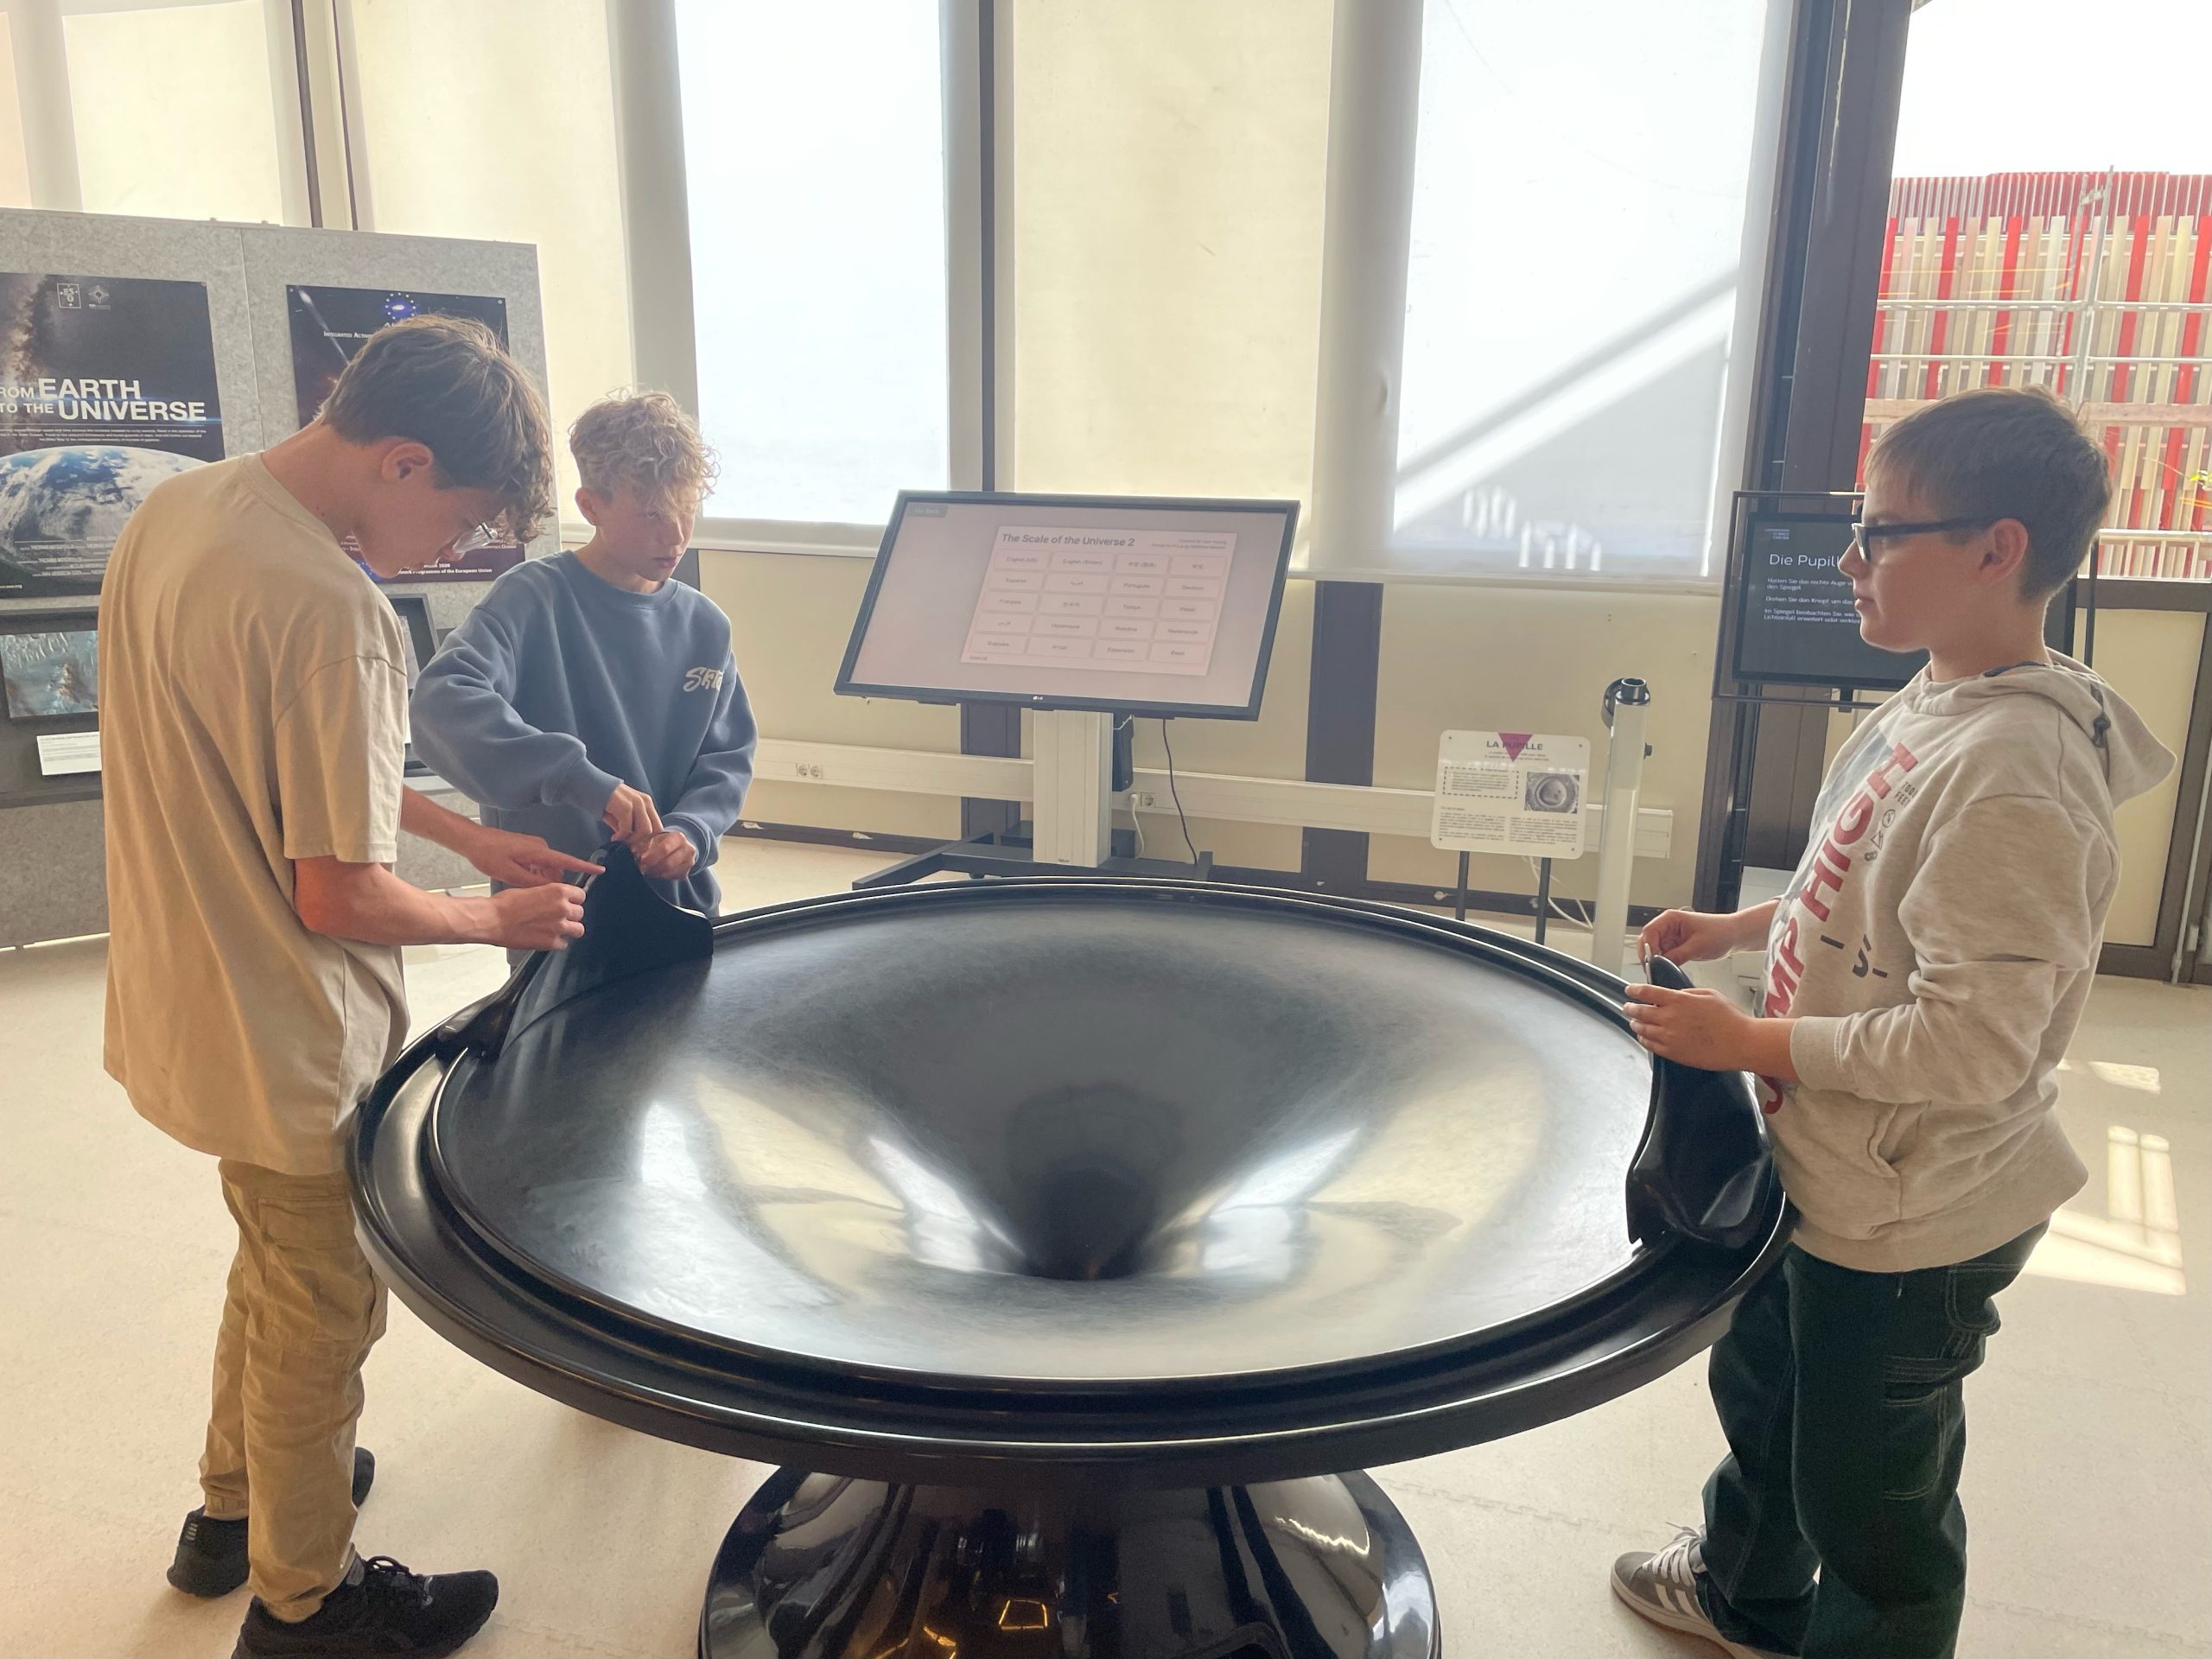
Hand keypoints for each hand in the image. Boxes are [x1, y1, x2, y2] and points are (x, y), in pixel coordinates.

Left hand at [463, 824, 599, 887]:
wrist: (473, 839)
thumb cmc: (489, 855)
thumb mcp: (510, 874)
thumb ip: (534, 882)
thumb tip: (552, 888)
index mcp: (538, 852)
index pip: (568, 861)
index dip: (585, 866)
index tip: (601, 870)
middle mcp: (540, 847)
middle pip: (555, 869)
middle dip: (550, 882)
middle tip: (535, 894)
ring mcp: (534, 846)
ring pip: (545, 867)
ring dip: (539, 878)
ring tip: (520, 884)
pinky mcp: (527, 847)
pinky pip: (538, 863)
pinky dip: (533, 872)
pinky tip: (518, 877)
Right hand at [481, 883, 586, 951]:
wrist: (492, 920)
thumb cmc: (505, 904)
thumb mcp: (531, 889)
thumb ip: (549, 895)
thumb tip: (555, 898)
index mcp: (558, 892)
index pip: (581, 895)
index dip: (574, 900)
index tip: (570, 902)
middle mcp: (562, 908)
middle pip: (580, 913)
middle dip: (571, 915)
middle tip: (559, 917)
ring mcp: (559, 927)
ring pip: (578, 930)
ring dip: (569, 929)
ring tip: (557, 929)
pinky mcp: (551, 942)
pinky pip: (564, 944)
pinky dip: (557, 942)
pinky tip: (546, 938)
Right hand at [602, 783, 662, 846]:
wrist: (590, 785)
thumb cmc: (605, 802)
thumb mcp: (622, 816)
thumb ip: (631, 828)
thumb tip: (635, 845)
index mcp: (647, 803)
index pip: (658, 827)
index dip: (649, 841)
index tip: (637, 848)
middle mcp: (645, 802)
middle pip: (655, 830)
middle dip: (643, 843)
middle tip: (630, 848)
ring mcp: (637, 803)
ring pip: (645, 830)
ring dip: (633, 840)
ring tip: (621, 841)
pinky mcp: (626, 806)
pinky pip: (628, 828)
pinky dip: (621, 837)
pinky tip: (614, 838)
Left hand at [634, 828, 696, 879]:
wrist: (677, 847)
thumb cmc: (661, 841)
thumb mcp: (653, 837)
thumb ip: (644, 843)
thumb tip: (634, 851)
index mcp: (678, 837)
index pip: (665, 848)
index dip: (651, 856)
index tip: (641, 859)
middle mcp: (687, 849)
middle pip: (668, 863)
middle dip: (652, 866)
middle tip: (642, 867)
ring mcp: (689, 863)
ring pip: (668, 873)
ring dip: (654, 872)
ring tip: (647, 868)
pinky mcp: (685, 873)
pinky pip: (670, 878)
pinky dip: (660, 875)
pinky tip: (654, 871)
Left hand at [1623, 982, 1765, 1070]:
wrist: (1740, 1043)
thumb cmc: (1730, 1018)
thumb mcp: (1709, 994)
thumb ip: (1688, 993)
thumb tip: (1676, 995)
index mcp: (1678, 1001)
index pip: (1647, 992)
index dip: (1635, 990)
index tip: (1629, 990)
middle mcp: (1669, 1018)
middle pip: (1640, 1011)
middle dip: (1630, 1008)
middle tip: (1627, 1007)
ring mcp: (1669, 1037)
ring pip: (1642, 1029)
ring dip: (1635, 1024)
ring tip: (1634, 1022)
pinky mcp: (1673, 1053)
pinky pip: (1650, 1045)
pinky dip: (1644, 1039)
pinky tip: (1644, 1036)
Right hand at [1640, 907, 1752, 964]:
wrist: (1734, 935)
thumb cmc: (1720, 932)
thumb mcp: (1698, 946)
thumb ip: (1677, 956)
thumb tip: (1661, 965)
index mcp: (1671, 919)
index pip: (1649, 931)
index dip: (1648, 947)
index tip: (1652, 962)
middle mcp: (1668, 926)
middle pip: (1647, 940)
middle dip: (1648, 955)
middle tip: (1653, 969)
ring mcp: (1671, 936)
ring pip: (1654, 949)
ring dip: (1656, 960)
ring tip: (1661, 971)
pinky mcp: (1676, 945)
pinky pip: (1664, 954)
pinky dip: (1663, 963)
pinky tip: (1668, 970)